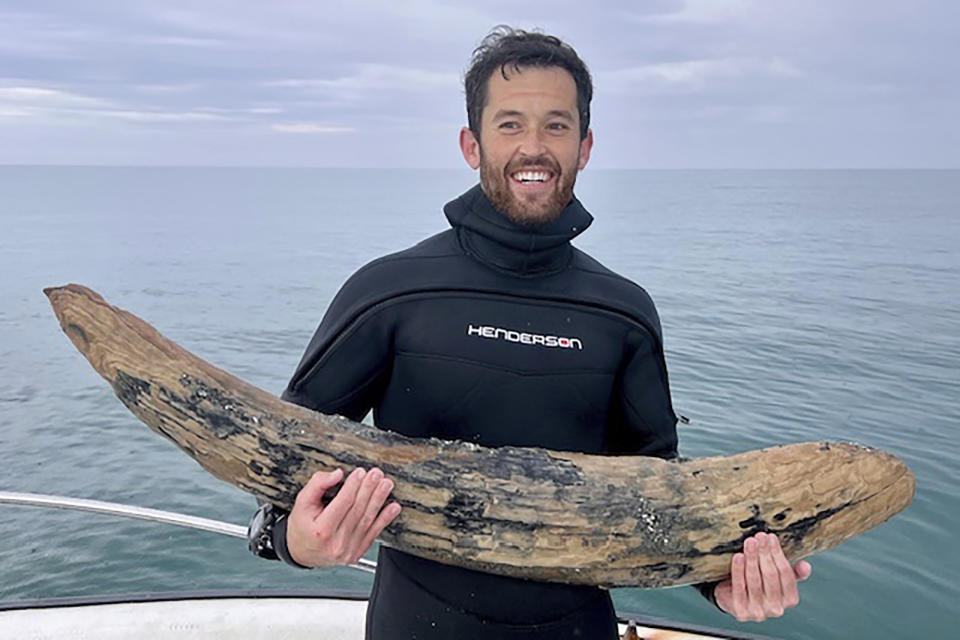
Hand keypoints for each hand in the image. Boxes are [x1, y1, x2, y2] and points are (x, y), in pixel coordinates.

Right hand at [286, 467, 400, 567]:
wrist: (301, 553)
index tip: (360, 472)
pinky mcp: (356, 553)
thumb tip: (337, 474)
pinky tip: (393, 507)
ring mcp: (348, 550)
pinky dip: (385, 519)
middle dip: (369, 489)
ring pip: (367, 520)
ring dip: (379, 500)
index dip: (353, 486)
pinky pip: (373, 534)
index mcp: (321, 531)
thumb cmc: (302, 527)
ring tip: (386, 485)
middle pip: (357, 510)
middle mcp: (335, 543)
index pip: (342, 503)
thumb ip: (317, 485)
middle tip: (377, 474)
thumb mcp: (301, 503)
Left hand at [715, 532, 811, 621]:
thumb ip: (792, 572)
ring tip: (749, 542)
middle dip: (764, 553)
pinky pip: (739, 587)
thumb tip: (806, 566)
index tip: (771, 537)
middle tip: (759, 536)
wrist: (733, 600)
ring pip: (754, 580)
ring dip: (752, 558)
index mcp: (790, 600)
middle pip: (770, 575)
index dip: (778, 554)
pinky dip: (738, 570)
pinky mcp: (741, 612)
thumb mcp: (778, 578)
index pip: (786, 574)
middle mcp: (776, 609)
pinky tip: (738, 556)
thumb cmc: (760, 583)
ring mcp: (758, 612)